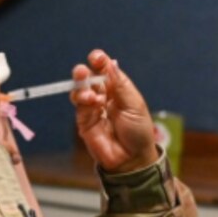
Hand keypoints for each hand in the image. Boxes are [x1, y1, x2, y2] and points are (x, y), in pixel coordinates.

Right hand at [72, 50, 161, 173]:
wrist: (132, 159)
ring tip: (89, 93)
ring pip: (80, 91)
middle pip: (89, 79)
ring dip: (81, 87)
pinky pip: (79, 107)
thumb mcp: (134, 105)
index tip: (96, 57)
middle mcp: (104, 97)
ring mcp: (93, 109)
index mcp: (118, 90)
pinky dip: (83, 101)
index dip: (100, 62)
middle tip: (83, 70)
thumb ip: (121, 85)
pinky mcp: (84, 122)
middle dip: (84, 72)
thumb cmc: (138, 132)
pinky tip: (91, 102)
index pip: (105, 71)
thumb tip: (111, 63)